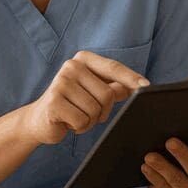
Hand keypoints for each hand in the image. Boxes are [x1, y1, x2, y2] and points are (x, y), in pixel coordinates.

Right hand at [22, 51, 147, 145]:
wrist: (39, 120)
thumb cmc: (73, 104)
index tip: (148, 86)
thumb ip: (115, 87)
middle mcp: (71, 66)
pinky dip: (80, 127)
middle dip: (103, 111)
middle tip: (89, 113)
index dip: (131, 78)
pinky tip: (68, 122)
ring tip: (77, 116)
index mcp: (83, 59)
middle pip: (107, 94)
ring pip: (95, 109)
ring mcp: (60, 83)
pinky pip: (82, 120)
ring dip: (91, 120)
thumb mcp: (95, 92)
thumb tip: (139, 86)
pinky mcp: (53, 102)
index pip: (113, 68)